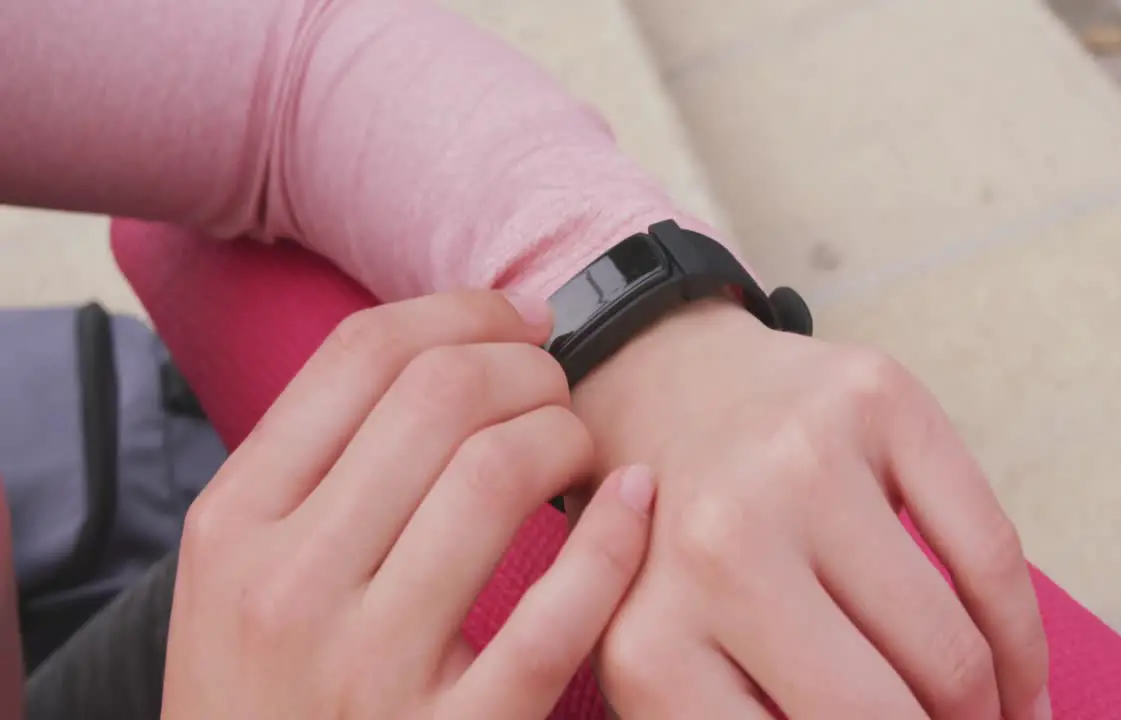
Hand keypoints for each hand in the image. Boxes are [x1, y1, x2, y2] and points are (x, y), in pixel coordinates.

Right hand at [162, 291, 654, 719]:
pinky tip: (634, 503)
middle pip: (439, 395)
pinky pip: (557, 615)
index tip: (517, 320)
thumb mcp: (240, 576)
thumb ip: (316, 471)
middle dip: (526, 365)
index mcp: (233, 525)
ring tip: (578, 449)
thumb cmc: (269, 697)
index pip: (360, 356)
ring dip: (566, 434)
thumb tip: (450, 350)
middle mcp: (289, 587)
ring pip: (496, 474)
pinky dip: (615, 537)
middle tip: (554, 387)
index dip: (462, 311)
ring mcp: (369, 671)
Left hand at [572, 301, 1050, 718]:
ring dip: (985, 714)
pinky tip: (1021, 682)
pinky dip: (1023, 640)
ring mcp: (801, 465)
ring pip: (950, 652)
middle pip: (878, 717)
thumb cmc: (672, 548)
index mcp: (651, 644)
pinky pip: (991, 556)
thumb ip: (731, 718)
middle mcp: (720, 547)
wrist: (670, 388)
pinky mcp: (875, 401)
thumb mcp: (661, 658)